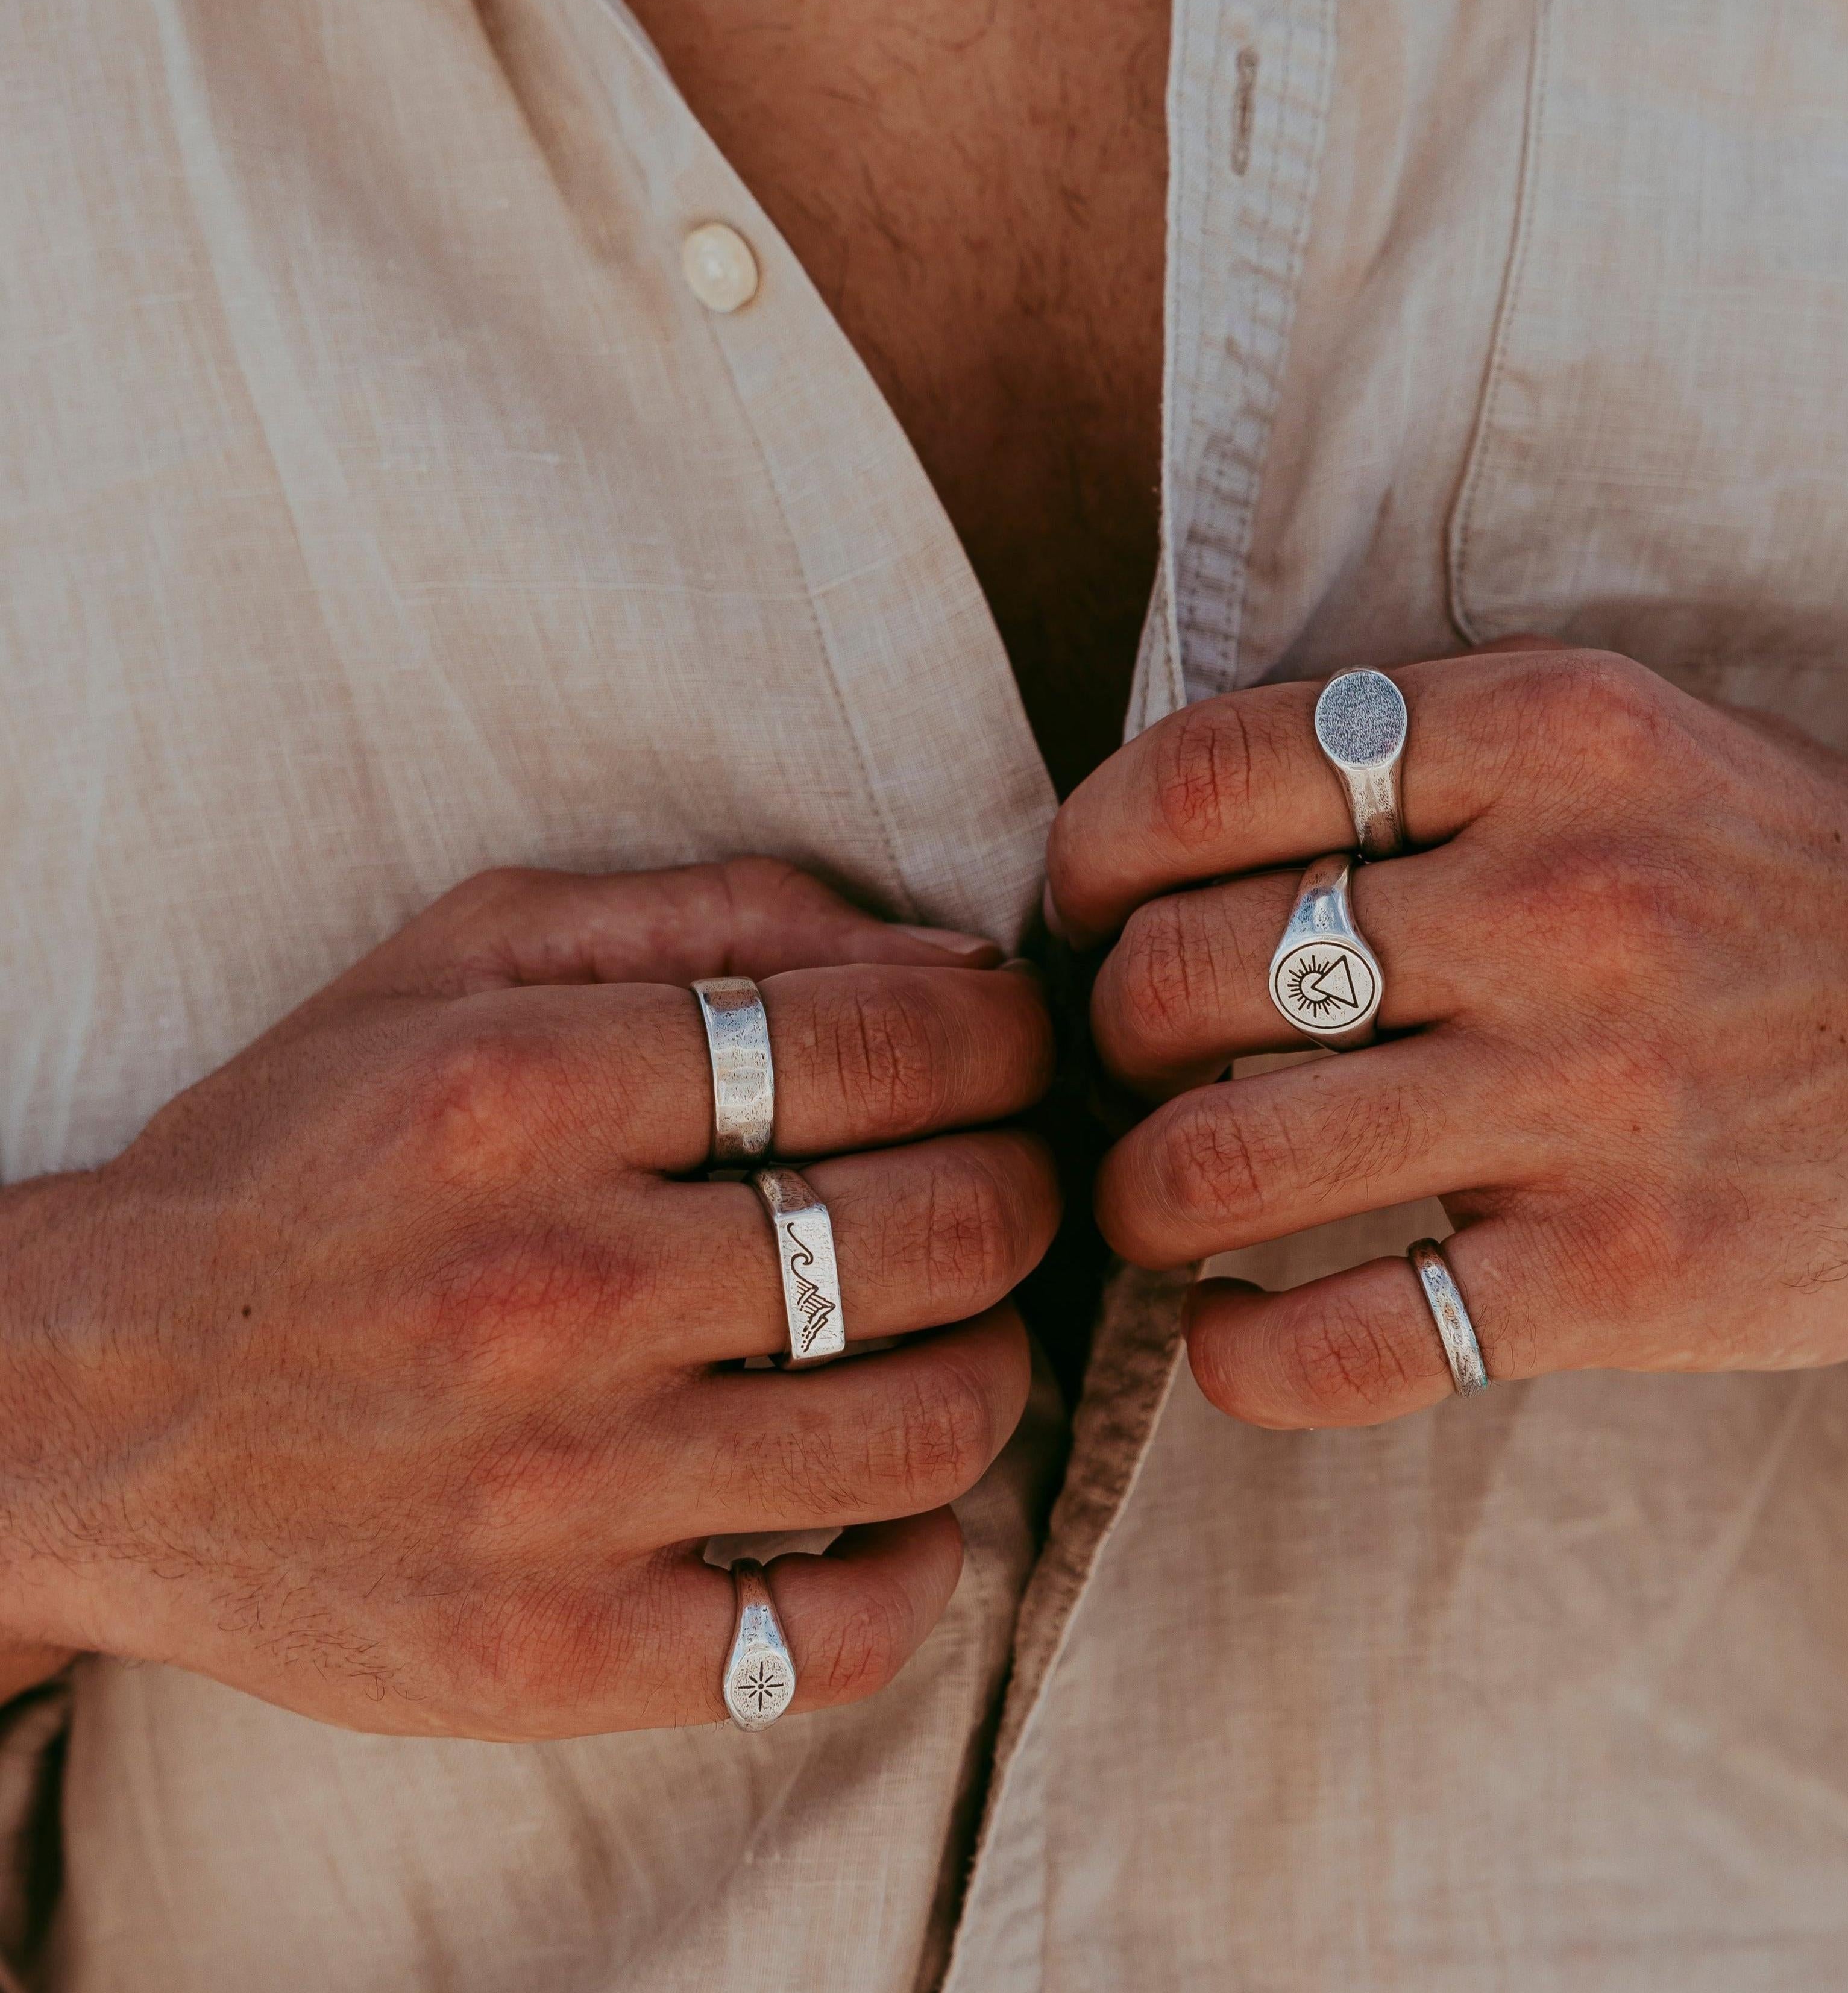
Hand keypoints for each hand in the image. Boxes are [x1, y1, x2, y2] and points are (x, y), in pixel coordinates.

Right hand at [0, 860, 1056, 1735]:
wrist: (83, 1404)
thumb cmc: (301, 1153)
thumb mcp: (462, 956)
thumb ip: (710, 916)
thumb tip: (947, 965)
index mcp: (528, 1093)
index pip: (887, 1047)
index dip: (1010, 1046)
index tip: (1014, 1060)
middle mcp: (549, 1292)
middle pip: (943, 1228)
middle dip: (1029, 1190)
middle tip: (1009, 1184)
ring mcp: (555, 1495)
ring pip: (927, 1428)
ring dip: (1001, 1364)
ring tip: (962, 1329)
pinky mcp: (551, 1654)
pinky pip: (835, 1636)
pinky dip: (925, 1567)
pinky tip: (905, 1506)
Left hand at [1048, 647, 1847, 1427]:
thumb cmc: (1767, 881)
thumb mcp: (1611, 738)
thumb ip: (1407, 762)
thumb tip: (1154, 843)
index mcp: (1546, 738)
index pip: (1206, 772)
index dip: (1087, 852)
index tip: (1081, 911)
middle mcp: (1561, 907)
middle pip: (1179, 976)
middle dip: (1103, 1039)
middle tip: (1121, 1068)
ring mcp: (1592, 1103)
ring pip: (1223, 1163)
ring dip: (1133, 1198)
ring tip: (1152, 1201)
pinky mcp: (1626, 1280)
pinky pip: (1345, 1341)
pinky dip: (1236, 1355)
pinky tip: (1226, 1332)